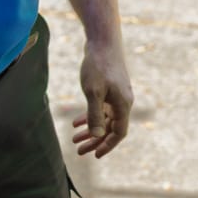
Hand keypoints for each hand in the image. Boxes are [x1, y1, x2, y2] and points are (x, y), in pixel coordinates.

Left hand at [72, 42, 132, 158]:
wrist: (102, 41)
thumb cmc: (98, 66)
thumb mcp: (93, 92)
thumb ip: (95, 114)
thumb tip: (96, 136)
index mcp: (123, 105)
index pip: (118, 133)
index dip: (107, 145)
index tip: (95, 155)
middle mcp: (123, 102)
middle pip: (110, 128)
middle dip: (94, 141)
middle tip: (78, 151)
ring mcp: (116, 95)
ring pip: (104, 119)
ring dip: (90, 130)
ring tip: (74, 139)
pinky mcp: (110, 89)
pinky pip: (101, 108)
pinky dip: (89, 116)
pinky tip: (75, 122)